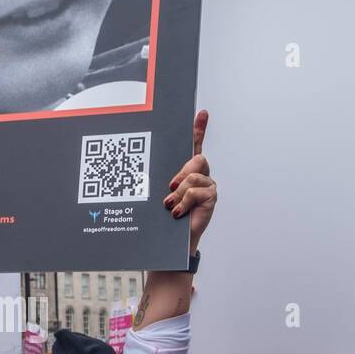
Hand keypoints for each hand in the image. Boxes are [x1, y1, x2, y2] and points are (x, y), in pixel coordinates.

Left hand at [163, 110, 216, 252]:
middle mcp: (200, 174)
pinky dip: (184, 203)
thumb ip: (159, 180)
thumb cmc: (164, 215)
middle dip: (181, 172)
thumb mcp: (159, 193)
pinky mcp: (211, 197)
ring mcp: (207, 185)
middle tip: (169, 187)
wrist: (172, 240)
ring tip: (169, 205)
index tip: (202, 113)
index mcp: (186, 169)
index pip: (194, 144)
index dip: (199, 129)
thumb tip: (143, 168)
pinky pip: (196, 192)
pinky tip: (177, 213)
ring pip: (194, 177)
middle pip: (196, 159)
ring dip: (178, 192)